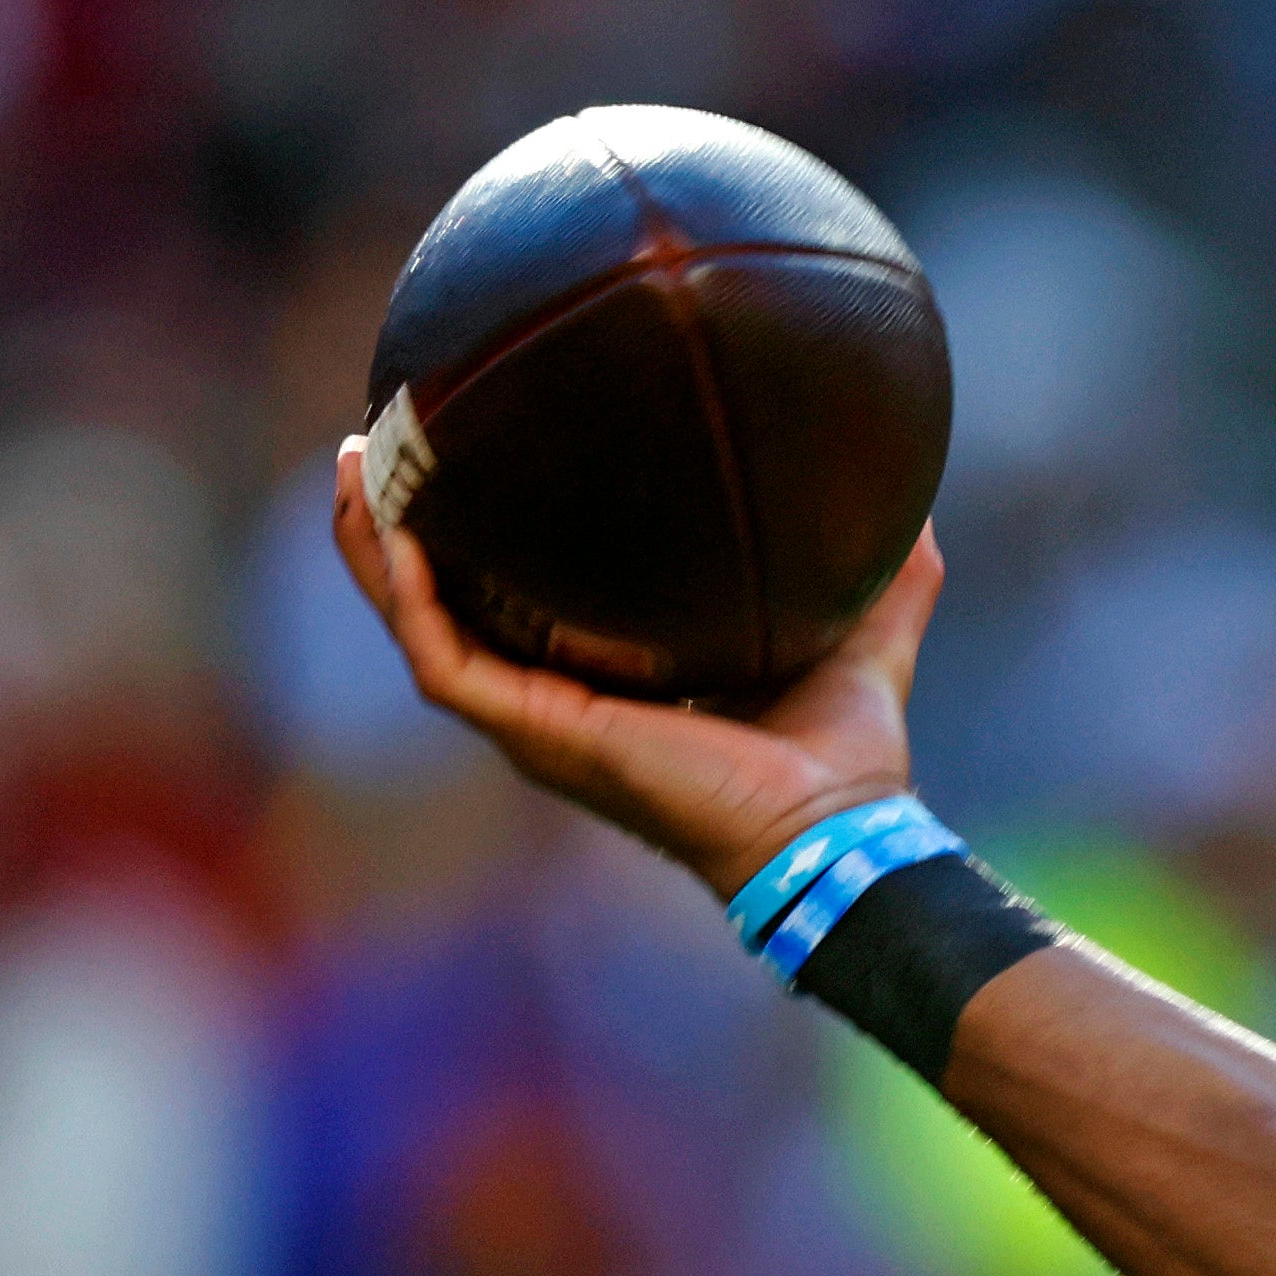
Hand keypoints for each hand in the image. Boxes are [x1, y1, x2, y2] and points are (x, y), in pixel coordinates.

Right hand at [326, 440, 945, 902]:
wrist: (837, 829)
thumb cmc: (845, 757)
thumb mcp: (862, 633)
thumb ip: (889, 570)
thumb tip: (923, 502)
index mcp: (610, 682)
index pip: (521, 602)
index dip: (485, 536)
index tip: (464, 453)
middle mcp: (558, 703)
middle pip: (444, 607)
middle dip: (397, 530)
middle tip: (371, 446)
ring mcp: (538, 723)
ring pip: (421, 627)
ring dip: (376, 552)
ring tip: (353, 468)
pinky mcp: (539, 736)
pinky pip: (444, 660)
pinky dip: (411, 598)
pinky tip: (396, 532)